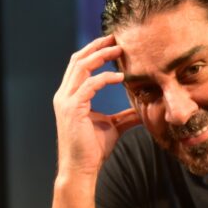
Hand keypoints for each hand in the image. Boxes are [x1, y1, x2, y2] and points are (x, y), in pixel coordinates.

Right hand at [53, 35, 140, 176]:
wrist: (81, 169)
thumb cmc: (93, 150)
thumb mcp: (113, 127)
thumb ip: (126, 116)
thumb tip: (142, 111)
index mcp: (70, 96)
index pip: (79, 65)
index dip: (95, 51)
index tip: (113, 43)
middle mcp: (64, 95)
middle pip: (78, 60)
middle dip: (97, 46)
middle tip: (116, 37)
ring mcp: (66, 101)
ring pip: (81, 67)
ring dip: (100, 55)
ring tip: (119, 49)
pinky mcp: (73, 108)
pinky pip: (89, 85)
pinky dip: (105, 78)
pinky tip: (120, 77)